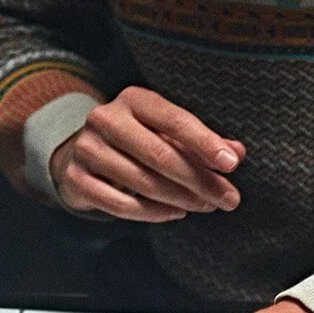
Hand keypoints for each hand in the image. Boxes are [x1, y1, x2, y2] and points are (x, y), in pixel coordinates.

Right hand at [50, 86, 245, 220]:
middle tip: (229, 199)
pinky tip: (177, 213)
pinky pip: (121, 205)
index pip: (174, 120)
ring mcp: (86, 148)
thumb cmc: (138, 140)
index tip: (232, 164)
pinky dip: (154, 213)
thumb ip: (202, 141)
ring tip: (207, 206)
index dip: (205, 142)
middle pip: (160, 154)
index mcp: (133, 99)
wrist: (81, 155)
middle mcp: (106, 118)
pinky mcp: (76, 179)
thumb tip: (237, 152)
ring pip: (142, 182)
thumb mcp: (167, 132)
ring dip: (182, 199)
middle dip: (200, 180)